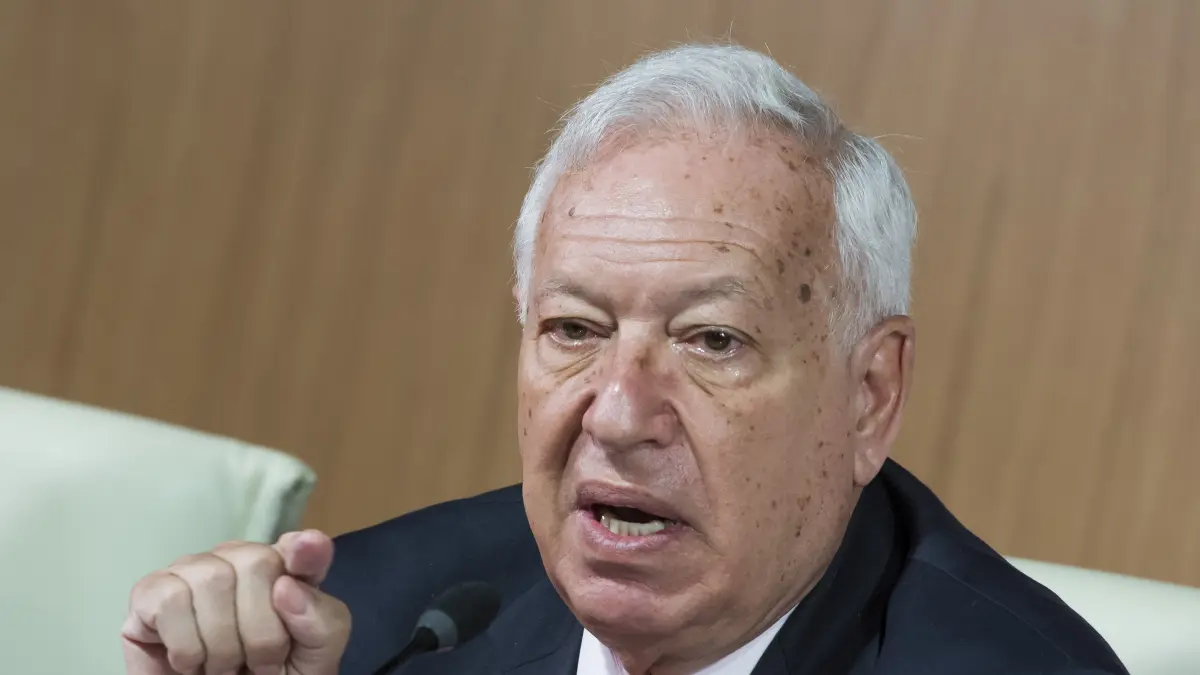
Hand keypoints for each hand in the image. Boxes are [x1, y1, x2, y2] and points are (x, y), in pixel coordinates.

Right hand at [121, 530, 350, 674]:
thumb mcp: (313, 658)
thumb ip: (320, 621)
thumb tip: (285, 586)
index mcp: (286, 570)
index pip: (301, 545)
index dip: (306, 549)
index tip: (309, 550)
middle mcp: (239, 560)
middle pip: (256, 563)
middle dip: (260, 632)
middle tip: (255, 665)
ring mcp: (193, 572)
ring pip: (211, 579)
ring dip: (222, 644)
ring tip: (223, 667)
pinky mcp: (150, 593)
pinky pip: (169, 599)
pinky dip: (185, 644)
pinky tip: (190, 663)